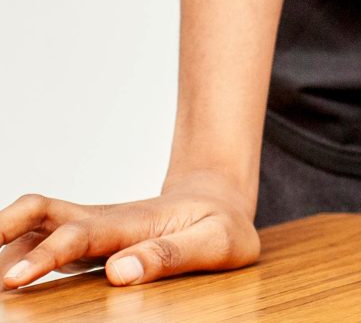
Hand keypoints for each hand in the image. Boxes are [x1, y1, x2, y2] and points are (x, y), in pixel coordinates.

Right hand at [0, 177, 258, 290]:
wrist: (218, 200)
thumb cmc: (220, 225)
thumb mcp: (217, 242)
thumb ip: (171, 255)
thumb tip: (120, 273)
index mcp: (133, 223)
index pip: (82, 236)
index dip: (47, 256)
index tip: (15, 279)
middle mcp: (103, 220)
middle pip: (42, 212)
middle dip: (4, 230)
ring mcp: (89, 228)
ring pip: (35, 222)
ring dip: (3, 240)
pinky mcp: (84, 239)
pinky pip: (40, 238)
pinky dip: (13, 250)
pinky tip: (3, 273)